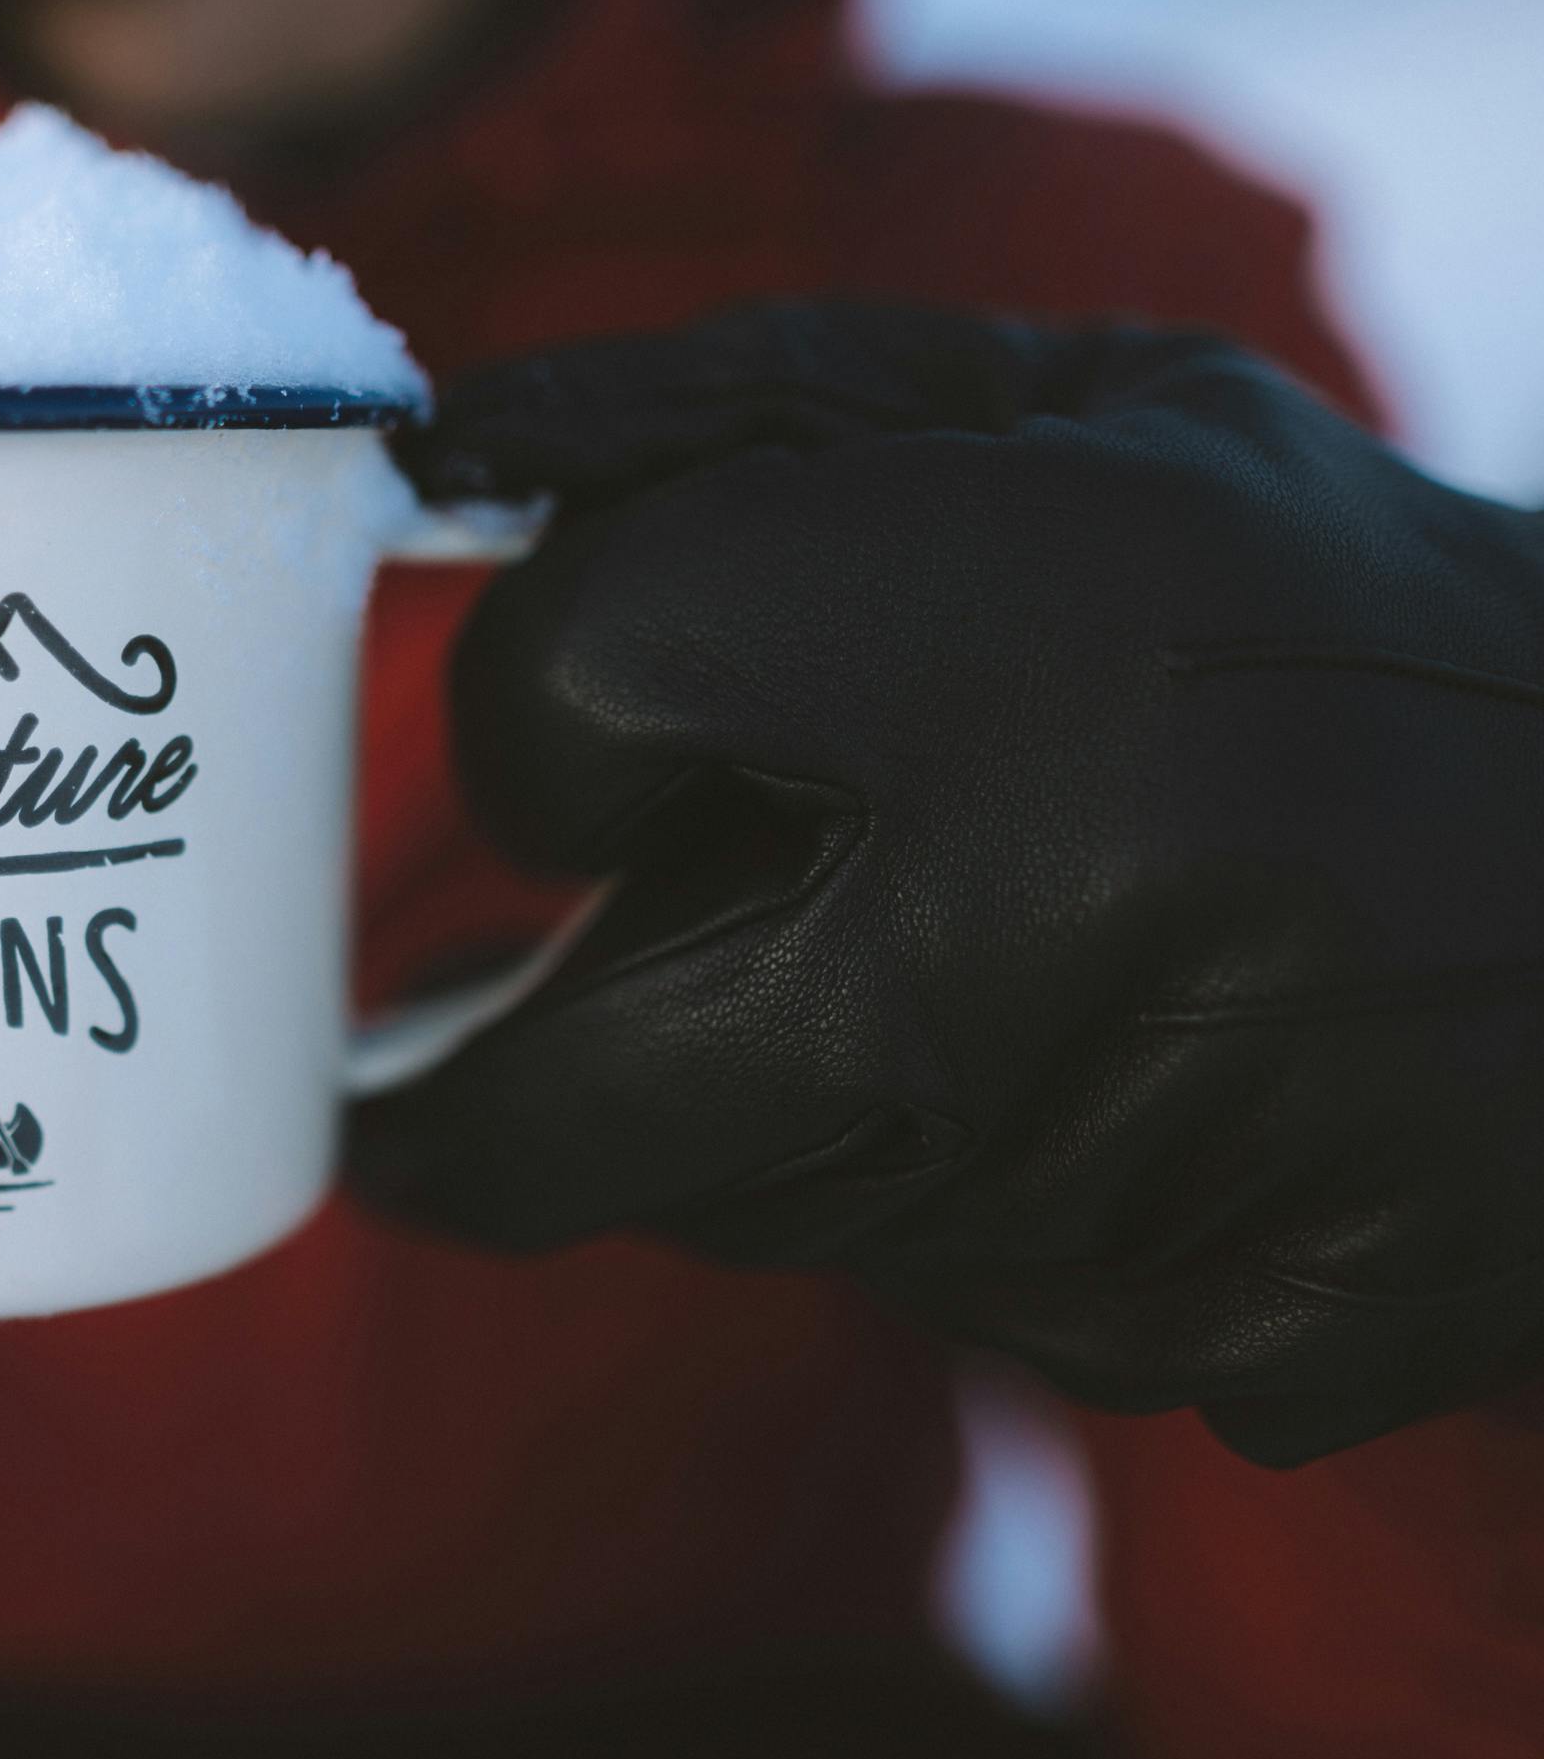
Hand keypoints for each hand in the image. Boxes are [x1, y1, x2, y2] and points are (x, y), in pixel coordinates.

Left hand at [354, 300, 1543, 1465]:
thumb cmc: (1331, 603)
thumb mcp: (1056, 415)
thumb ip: (718, 416)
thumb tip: (427, 463)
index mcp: (1013, 634)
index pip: (565, 689)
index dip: (543, 710)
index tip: (589, 732)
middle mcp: (1052, 927)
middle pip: (555, 1099)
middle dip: (490, 1080)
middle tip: (470, 1049)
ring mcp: (1133, 1181)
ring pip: (736, 1202)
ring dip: (755, 1101)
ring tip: (940, 958)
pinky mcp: (1226, 1343)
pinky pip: (934, 1294)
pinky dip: (947, 1196)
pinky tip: (1090, 1076)